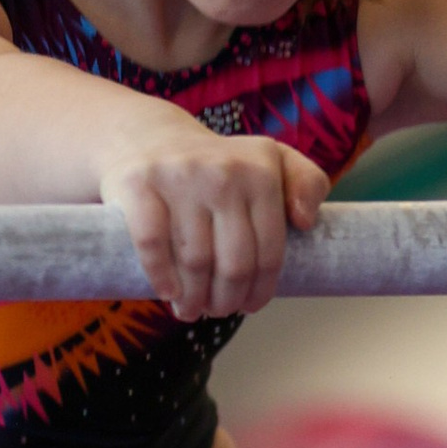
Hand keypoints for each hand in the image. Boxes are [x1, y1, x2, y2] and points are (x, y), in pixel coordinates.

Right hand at [102, 134, 328, 319]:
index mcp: (261, 172)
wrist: (150, 137)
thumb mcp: (272, 161)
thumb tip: (304, 221)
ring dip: (194, 299)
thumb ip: (306, 183)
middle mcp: (224, 172)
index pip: (269, 252)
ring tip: (192, 310)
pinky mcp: (139, 183)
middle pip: (234, 264)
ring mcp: (180, 177)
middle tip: (219, 310)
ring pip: (195, 261)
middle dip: (227, 300)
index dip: (261, 290)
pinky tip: (169, 293)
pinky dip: (161, 277)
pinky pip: (153, 243)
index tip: (249, 305)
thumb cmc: (219, 167)